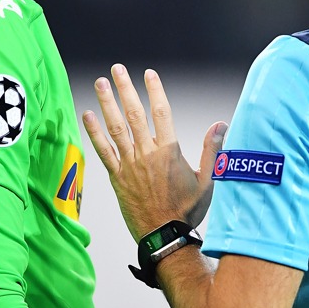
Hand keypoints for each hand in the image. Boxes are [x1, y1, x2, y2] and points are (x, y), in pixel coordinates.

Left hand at [82, 64, 227, 240]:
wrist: (165, 238)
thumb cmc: (187, 211)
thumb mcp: (208, 181)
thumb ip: (212, 150)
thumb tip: (221, 125)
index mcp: (169, 152)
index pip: (161, 112)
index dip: (155, 90)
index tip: (149, 74)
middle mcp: (147, 154)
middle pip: (134, 114)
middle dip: (125, 89)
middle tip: (117, 69)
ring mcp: (129, 165)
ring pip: (116, 128)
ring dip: (106, 103)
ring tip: (100, 83)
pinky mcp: (117, 178)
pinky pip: (103, 151)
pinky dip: (94, 132)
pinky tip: (87, 116)